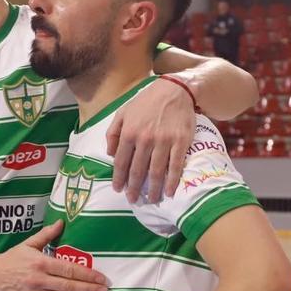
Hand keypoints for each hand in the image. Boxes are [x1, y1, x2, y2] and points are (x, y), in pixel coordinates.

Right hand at [0, 221, 108, 290]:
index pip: (69, 270)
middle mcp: (38, 279)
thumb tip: (62, 222)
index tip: (101, 279)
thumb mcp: (28, 244)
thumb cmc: (12, 258)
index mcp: (40, 262)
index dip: (87, 275)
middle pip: (69, 286)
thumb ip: (47, 235)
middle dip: (89, 290)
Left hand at [108, 78, 195, 203]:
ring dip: (153, 189)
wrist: (173, 90)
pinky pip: (175, 166)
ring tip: (151, 200)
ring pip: (156, 171)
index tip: (118, 189)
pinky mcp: (181, 142)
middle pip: (138, 170)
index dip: (119, 178)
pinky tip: (169, 191)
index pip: (121, 162)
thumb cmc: (146, 102)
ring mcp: (164, 141)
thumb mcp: (123, 112)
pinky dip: (172, 181)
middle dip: (134, 188)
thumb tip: (109, 155)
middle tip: (133, 200)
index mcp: (129, 132)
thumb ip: (113, 133)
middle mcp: (145, 139)